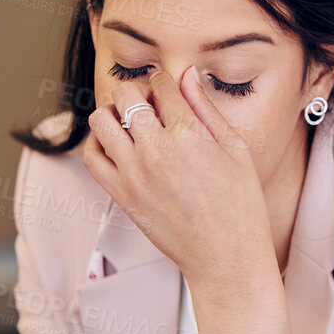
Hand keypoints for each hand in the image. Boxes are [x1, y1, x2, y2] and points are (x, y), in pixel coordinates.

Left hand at [82, 65, 277, 286]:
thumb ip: (207, 109)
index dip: (165, 81)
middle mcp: (156, 149)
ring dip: (114, 114)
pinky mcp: (121, 195)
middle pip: (126, 95)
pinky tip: (118, 147)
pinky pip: (92, 155)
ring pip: (102, 120)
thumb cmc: (240, 207)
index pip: (162, 85)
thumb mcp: (236, 150)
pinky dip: (98, 144)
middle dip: (138, 92)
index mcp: (189, 134)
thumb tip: (188, 75)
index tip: (169, 90)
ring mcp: (134, 173)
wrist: (225, 258)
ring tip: (131, 125)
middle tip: (150, 105)